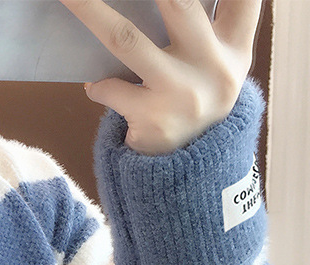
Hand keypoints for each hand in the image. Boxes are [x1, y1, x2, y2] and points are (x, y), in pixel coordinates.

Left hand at [57, 0, 263, 154]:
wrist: (192, 175)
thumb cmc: (197, 105)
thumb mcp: (221, 68)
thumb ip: (211, 29)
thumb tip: (166, 5)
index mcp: (234, 47)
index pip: (243, 0)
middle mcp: (213, 66)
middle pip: (179, 3)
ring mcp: (181, 93)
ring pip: (127, 39)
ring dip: (92, 12)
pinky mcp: (152, 119)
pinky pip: (109, 88)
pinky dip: (97, 85)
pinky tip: (95, 87)